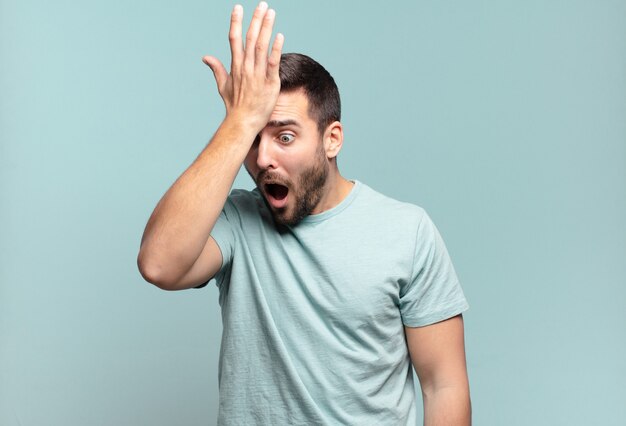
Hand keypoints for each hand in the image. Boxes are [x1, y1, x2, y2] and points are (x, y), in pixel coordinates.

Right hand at [202, 2, 283, 131]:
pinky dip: (276, 49)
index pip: (234, 39)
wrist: (243, 122)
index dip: (236, 22)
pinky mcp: (270, 83)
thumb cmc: (234, 106)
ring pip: (262, 46)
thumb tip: (205, 57)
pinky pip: (273, 63)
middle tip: (262, 4)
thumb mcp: (223, 86)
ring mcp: (257, 74)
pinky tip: (280, 35)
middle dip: (255, 20)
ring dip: (266, 28)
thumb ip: (217, 69)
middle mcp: (246, 67)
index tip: (238, 7)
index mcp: (236, 66)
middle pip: (250, 38)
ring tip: (270, 12)